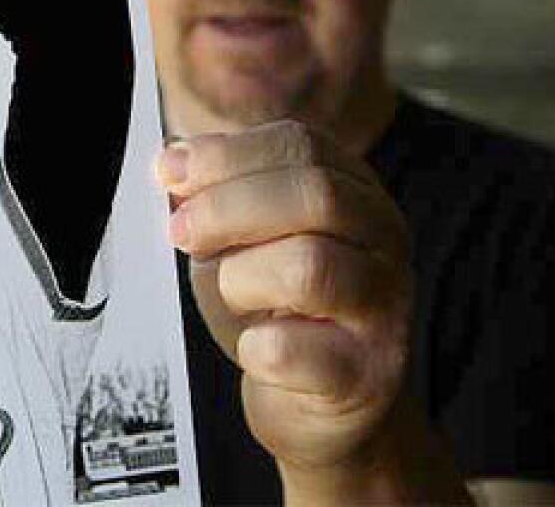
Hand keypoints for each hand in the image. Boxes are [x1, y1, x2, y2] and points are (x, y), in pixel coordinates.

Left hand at [159, 121, 417, 495]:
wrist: (319, 408)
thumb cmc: (278, 312)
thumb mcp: (245, 239)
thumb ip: (217, 196)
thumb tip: (173, 162)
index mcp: (357, 194)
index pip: (301, 145)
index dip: (227, 155)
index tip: (170, 173)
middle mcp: (384, 243)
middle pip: (315, 194)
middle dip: (226, 207)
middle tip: (180, 231)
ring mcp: (384, 309)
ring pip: (308, 265)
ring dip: (241, 277)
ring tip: (231, 295)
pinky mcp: (362, 375)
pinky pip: (291, 349)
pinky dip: (252, 345)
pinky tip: (253, 347)